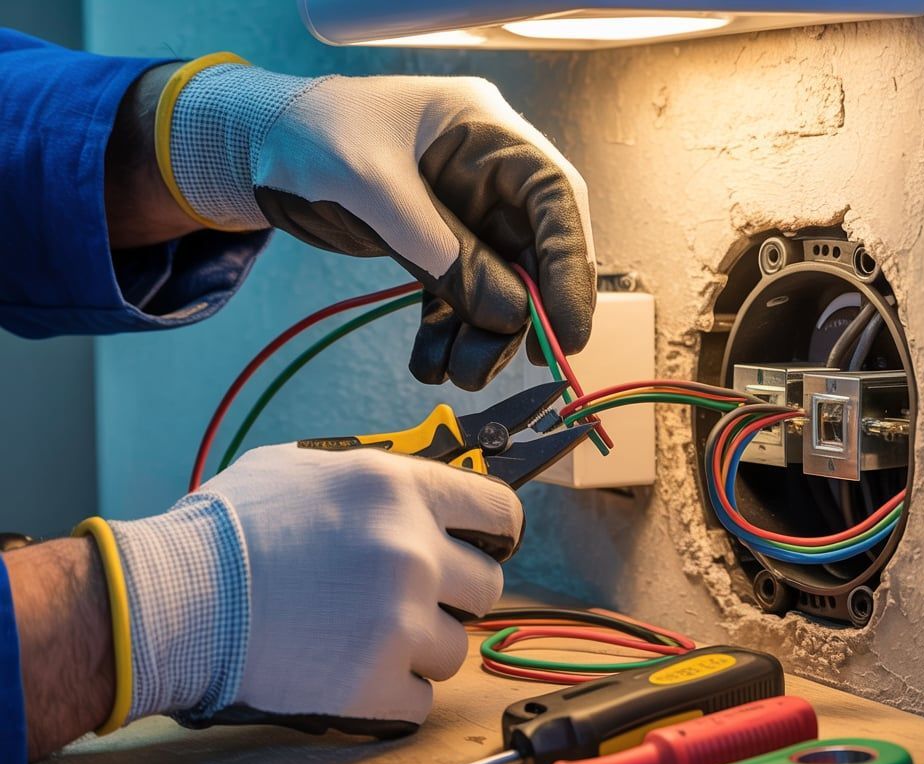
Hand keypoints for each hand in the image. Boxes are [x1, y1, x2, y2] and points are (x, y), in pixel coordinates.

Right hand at [105, 444, 523, 733]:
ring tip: (361, 637)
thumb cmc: (228, 532)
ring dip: (419, 648)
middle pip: (488, 586)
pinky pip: (422, 700)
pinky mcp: (376, 686)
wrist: (171, 602)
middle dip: (453, 595)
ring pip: (455, 649)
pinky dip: (394, 694)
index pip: (500, 513)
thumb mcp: (306, 469)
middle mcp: (412, 553)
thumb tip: (421, 489)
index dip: (493, 533)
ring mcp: (398, 623)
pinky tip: (351, 672)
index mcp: (399, 491)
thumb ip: (377, 479)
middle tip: (407, 598)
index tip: (481, 546)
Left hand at [161, 59, 596, 389]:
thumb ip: (443, 251)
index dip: (570, 267)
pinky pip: (459, 295)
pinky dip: (448, 333)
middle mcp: (488, 173)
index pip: (555, 199)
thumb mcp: (372, 188)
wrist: (256, 145)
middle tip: (508, 364)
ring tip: (459, 374)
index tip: (569, 331)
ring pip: (499, 284)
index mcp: (487, 132)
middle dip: (523, 314)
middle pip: (534, 251)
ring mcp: (466, 210)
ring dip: (484, 335)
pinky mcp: (439, 241)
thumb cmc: (309, 136)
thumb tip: (510, 315)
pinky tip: (431, 364)